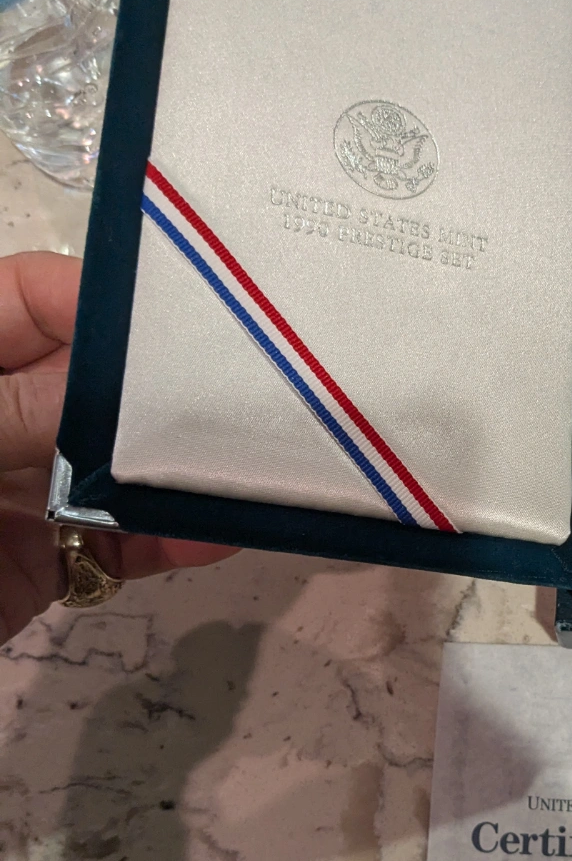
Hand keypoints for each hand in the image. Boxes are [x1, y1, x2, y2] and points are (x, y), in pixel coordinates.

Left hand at [0, 252, 235, 645]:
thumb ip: (17, 412)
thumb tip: (124, 379)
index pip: (26, 298)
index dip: (103, 300)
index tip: (189, 319)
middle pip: (89, 381)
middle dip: (166, 388)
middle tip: (256, 390)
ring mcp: (16, 490)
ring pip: (116, 465)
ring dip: (183, 470)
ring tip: (259, 465)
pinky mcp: (44, 561)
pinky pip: (118, 540)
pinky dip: (170, 539)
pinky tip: (221, 533)